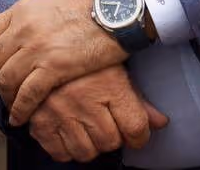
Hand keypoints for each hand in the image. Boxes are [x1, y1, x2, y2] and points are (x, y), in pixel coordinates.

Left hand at [0, 0, 127, 124]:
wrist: (118, 5)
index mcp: (22, 9)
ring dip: (7, 98)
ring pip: (6, 80)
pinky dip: (20, 110)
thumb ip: (34, 16)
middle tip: (2, 92)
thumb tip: (27, 32)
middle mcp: (23, 27)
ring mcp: (37, 47)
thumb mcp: (53, 1)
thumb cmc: (94, 2)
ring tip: (13, 107)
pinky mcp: (54, 66)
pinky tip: (20, 118)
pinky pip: (27, 95)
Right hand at [29, 65, 168, 162]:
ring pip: (86, 153)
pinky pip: (60, 154)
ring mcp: (60, 113)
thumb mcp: (115, 69)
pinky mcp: (39, 122)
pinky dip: (66, 148)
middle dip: (113, 136)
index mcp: (108, 84)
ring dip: (90, 145)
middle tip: (107, 122)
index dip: (140, 135)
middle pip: (111, 142)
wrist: (42, 46)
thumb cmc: (84, 57)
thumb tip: (161, 123)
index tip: (135, 132)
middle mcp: (84, 100)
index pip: (136, 127)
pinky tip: (69, 130)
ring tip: (87, 126)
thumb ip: (138, 99)